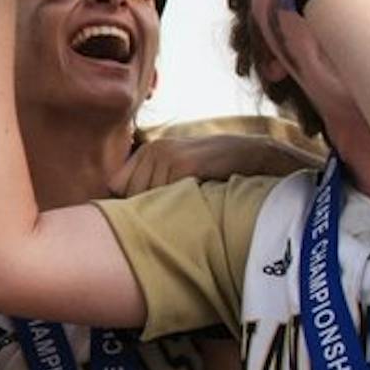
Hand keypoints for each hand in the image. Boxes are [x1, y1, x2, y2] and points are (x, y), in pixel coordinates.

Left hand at [111, 131, 325, 194]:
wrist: (254, 156)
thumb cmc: (216, 173)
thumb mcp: (180, 177)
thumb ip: (154, 188)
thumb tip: (127, 220)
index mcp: (147, 151)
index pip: (114, 187)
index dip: (128, 204)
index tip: (147, 215)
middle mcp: (152, 149)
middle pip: (127, 196)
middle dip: (144, 210)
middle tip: (174, 211)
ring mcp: (165, 154)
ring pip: (143, 198)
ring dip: (161, 210)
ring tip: (186, 206)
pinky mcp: (181, 163)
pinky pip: (161, 194)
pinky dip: (174, 205)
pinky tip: (193, 201)